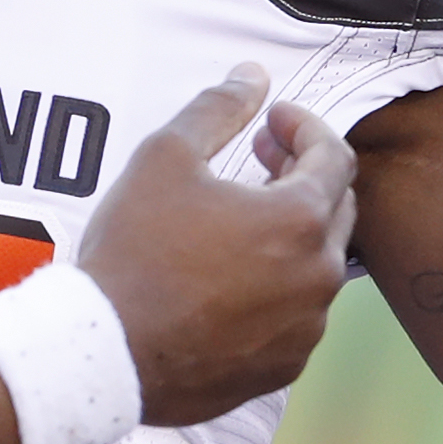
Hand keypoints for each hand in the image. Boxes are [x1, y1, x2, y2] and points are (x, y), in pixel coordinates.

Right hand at [76, 67, 358, 422]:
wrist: (105, 352)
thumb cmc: (135, 252)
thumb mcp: (166, 158)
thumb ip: (219, 109)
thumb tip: (252, 77)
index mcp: (300, 220)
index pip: (334, 156)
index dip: (305, 127)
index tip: (273, 120)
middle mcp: (318, 277)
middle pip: (336, 209)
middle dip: (302, 175)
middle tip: (260, 158)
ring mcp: (304, 328)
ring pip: (315, 266)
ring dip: (288, 235)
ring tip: (237, 222)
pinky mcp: (283, 367)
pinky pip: (295, 315)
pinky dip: (275, 289)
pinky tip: (228, 281)